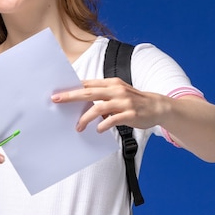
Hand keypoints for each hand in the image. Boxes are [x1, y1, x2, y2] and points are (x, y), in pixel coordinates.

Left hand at [51, 77, 166, 132]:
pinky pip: (112, 120)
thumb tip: (81, 98)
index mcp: (112, 83)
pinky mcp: (130, 114)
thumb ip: (102, 94)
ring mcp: (123, 102)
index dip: (72, 87)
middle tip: (57, 100)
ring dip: (85, 118)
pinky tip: (98, 130)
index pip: (88, 83)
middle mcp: (116, 90)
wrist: (157, 106)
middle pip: (89, 92)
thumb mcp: (118, 92)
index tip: (58, 92)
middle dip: (71, 96)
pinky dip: (103, 125)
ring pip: (99, 108)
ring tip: (78, 127)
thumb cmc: (134, 100)